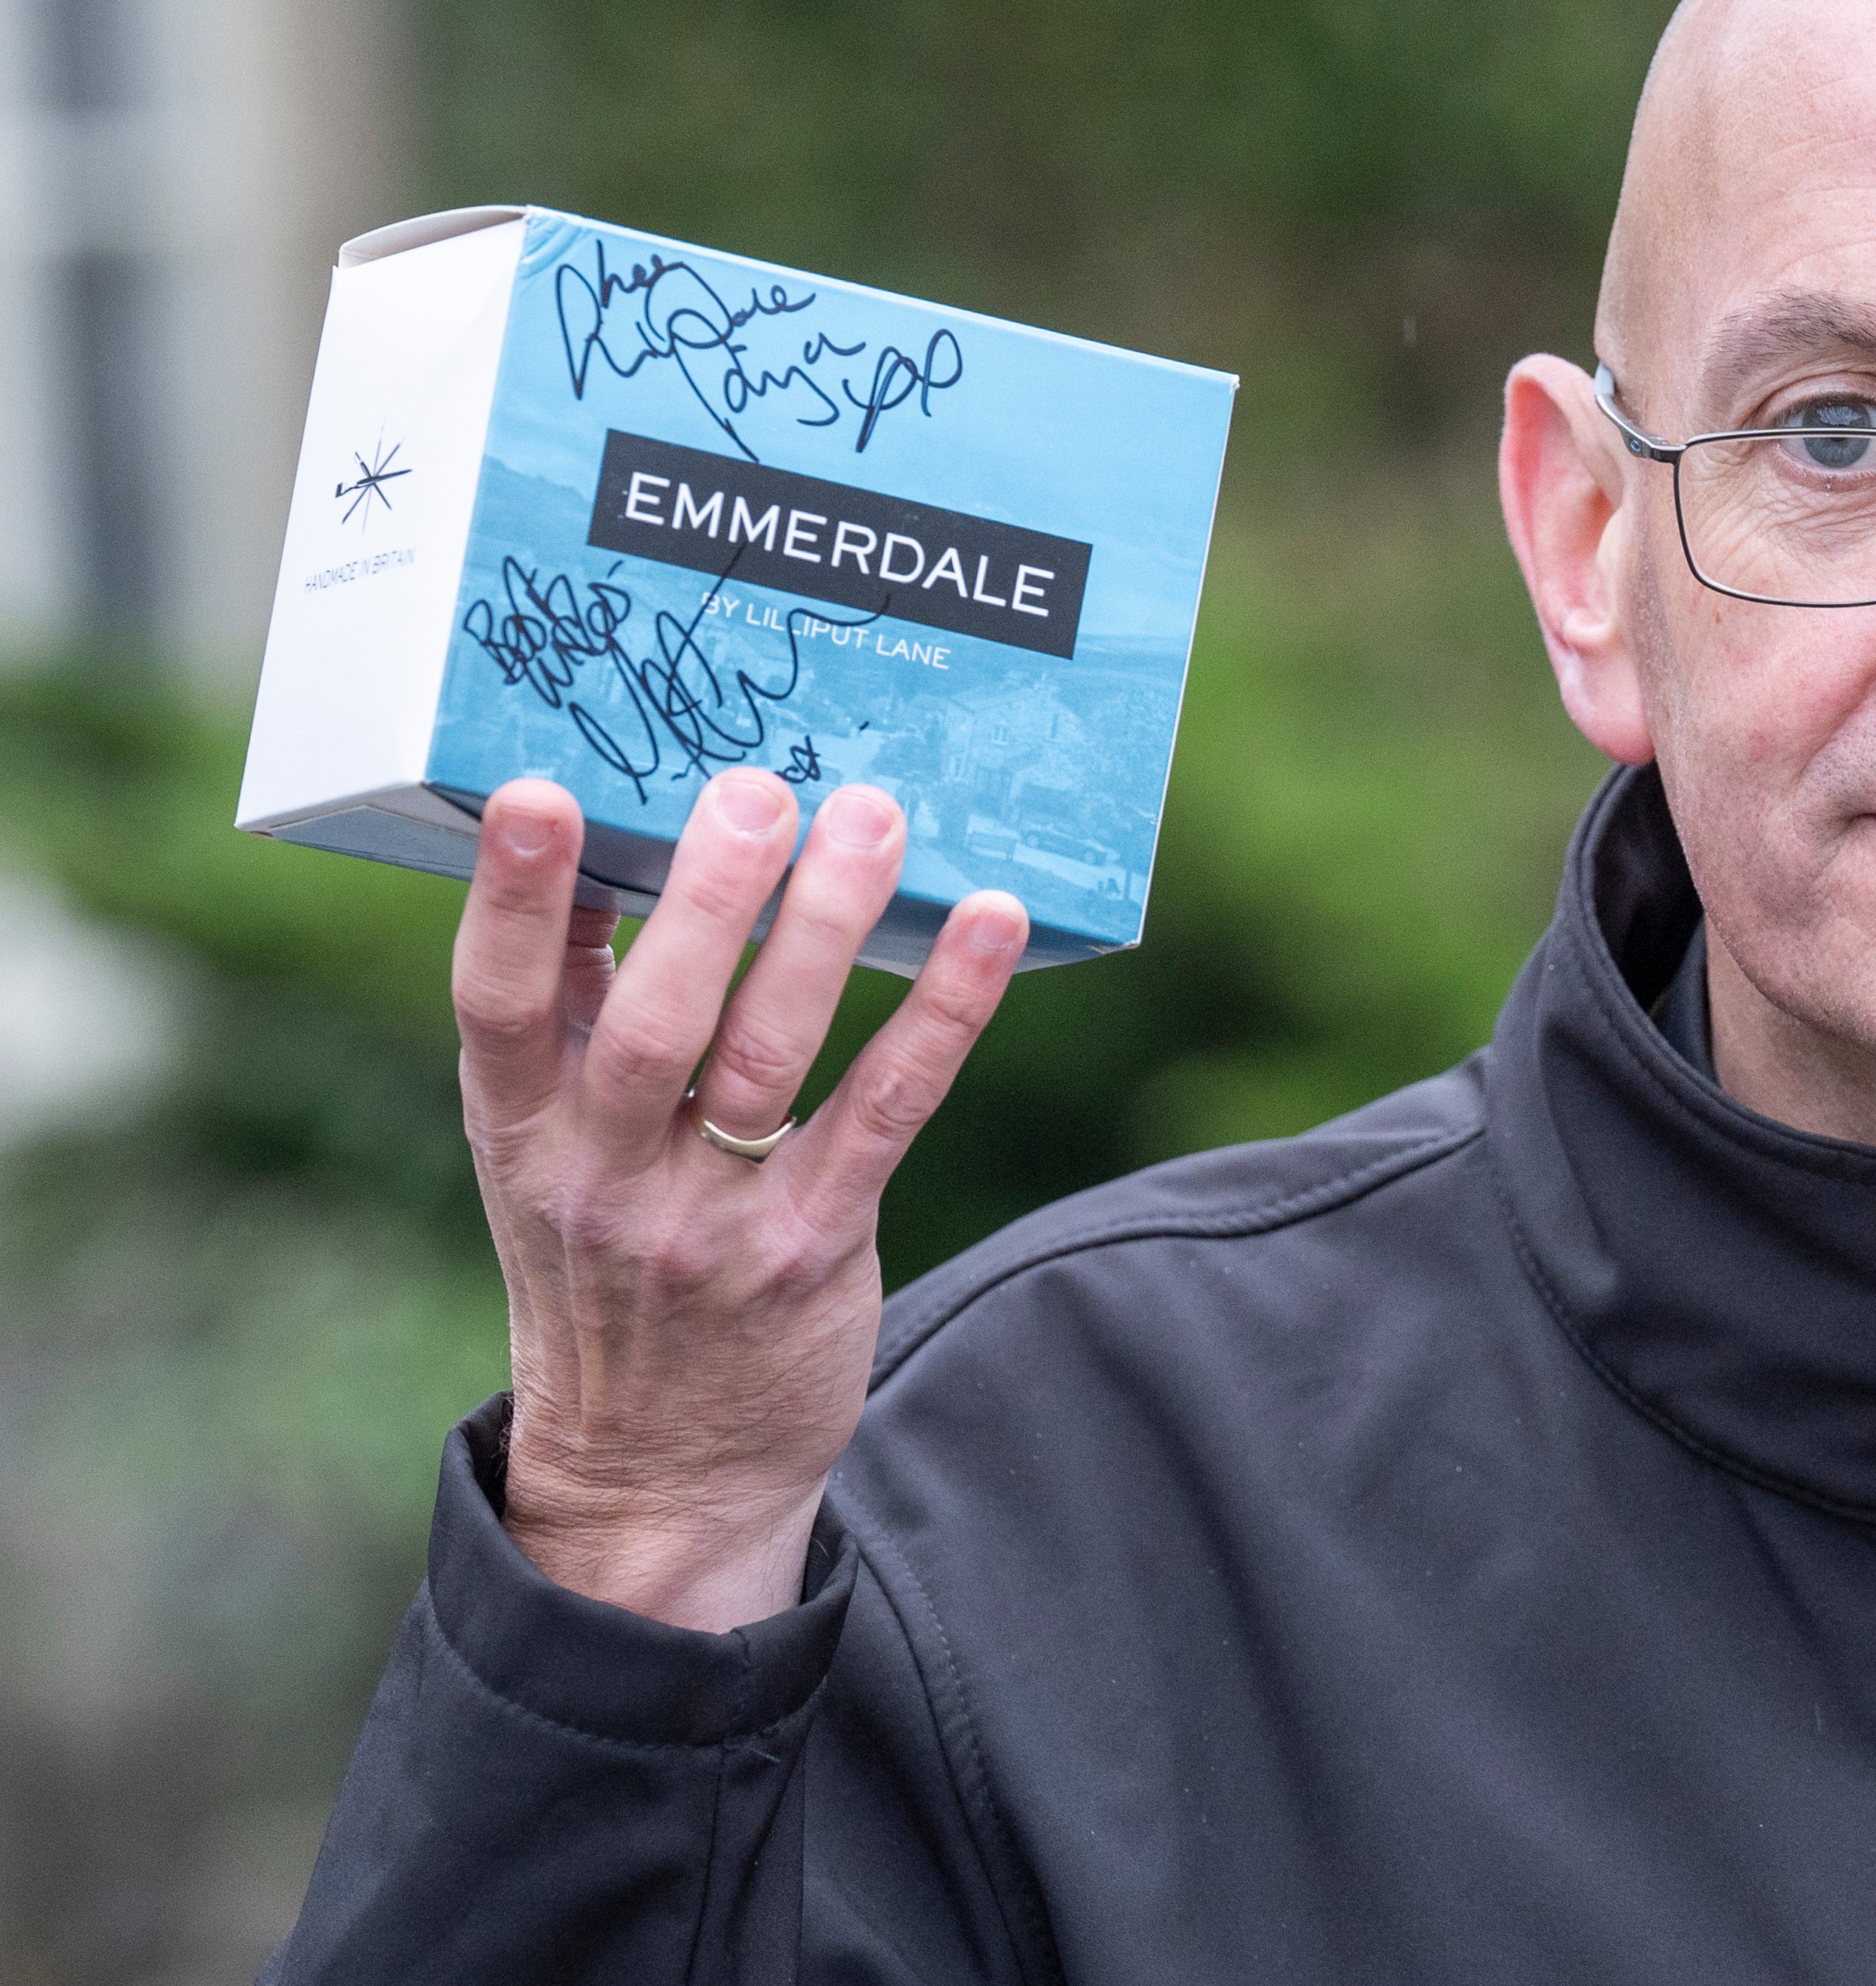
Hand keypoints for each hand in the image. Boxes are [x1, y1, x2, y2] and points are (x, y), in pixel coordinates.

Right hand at [450, 770, 1025, 1630]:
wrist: (659, 1473)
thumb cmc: (607, 1266)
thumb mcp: (546, 1157)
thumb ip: (571, 1022)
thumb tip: (611, 845)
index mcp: (519, 1135)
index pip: (496, 1005)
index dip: (511, 901)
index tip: (536, 790)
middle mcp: (603, 1176)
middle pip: (653, 1020)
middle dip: (707, 900)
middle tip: (755, 789)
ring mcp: (710, 1218)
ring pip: (772, 1054)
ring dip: (828, 927)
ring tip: (872, 817)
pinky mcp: (815, 1246)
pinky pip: (887, 1108)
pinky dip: (943, 1008)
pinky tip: (991, 924)